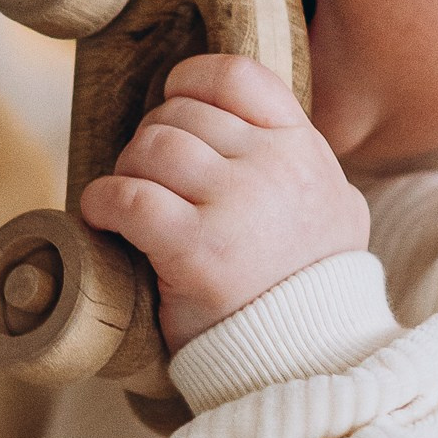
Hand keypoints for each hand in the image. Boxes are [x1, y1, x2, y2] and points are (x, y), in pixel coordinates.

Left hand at [78, 56, 369, 350]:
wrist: (310, 360)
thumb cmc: (308, 288)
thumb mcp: (334, 209)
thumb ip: (301, 164)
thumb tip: (259, 126)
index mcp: (304, 149)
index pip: (238, 77)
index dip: (191, 82)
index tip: (174, 106)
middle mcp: (275, 168)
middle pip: (181, 115)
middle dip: (151, 141)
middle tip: (148, 180)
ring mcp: (238, 206)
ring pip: (152, 147)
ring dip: (127, 170)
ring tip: (131, 203)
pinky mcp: (198, 251)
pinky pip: (130, 198)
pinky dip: (104, 202)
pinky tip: (104, 217)